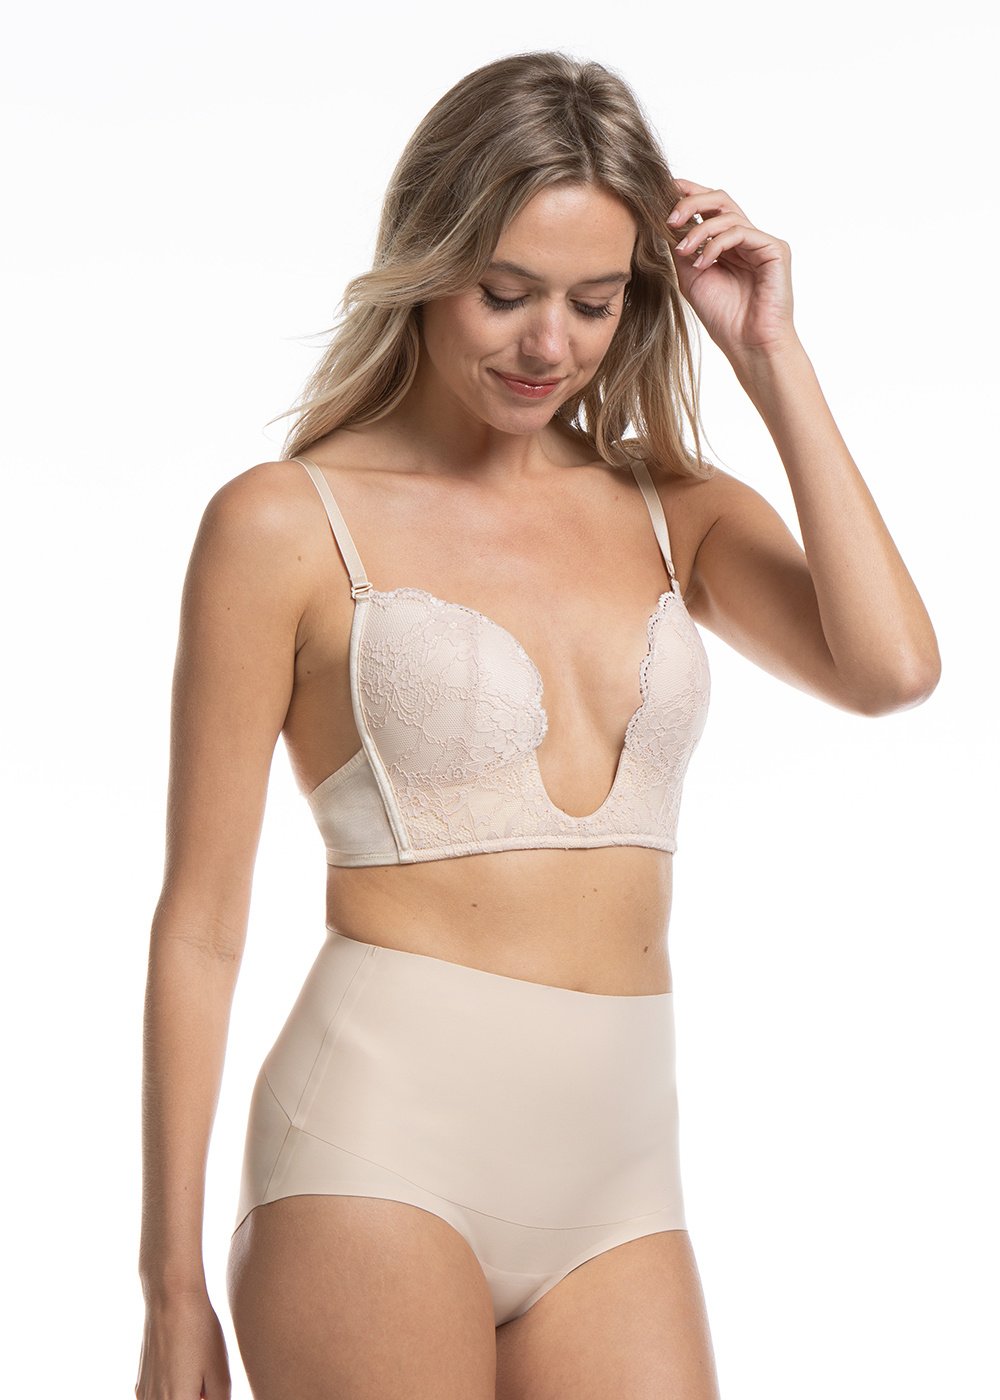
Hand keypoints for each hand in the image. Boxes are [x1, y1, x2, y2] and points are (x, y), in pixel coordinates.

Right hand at [135, 1290, 231, 1398]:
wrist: (170, 1299)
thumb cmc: (199, 1332)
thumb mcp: (220, 1372)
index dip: (206, 1399)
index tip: (209, 1390)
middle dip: (197, 1398)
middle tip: (207, 1386)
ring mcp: (145, 1396)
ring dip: (184, 1396)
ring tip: (199, 1383)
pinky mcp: (140, 1384)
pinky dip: (171, 1395)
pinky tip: (185, 1377)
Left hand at [668, 178, 797, 362]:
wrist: (748, 345)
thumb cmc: (723, 317)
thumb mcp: (691, 276)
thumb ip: (682, 248)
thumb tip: (663, 221)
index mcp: (727, 242)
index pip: (708, 207)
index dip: (686, 193)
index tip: (660, 191)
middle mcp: (746, 236)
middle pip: (719, 199)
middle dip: (690, 202)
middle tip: (668, 218)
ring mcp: (761, 241)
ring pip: (727, 213)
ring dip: (698, 230)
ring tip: (683, 251)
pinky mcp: (775, 248)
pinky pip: (741, 231)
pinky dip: (717, 244)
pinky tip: (703, 263)